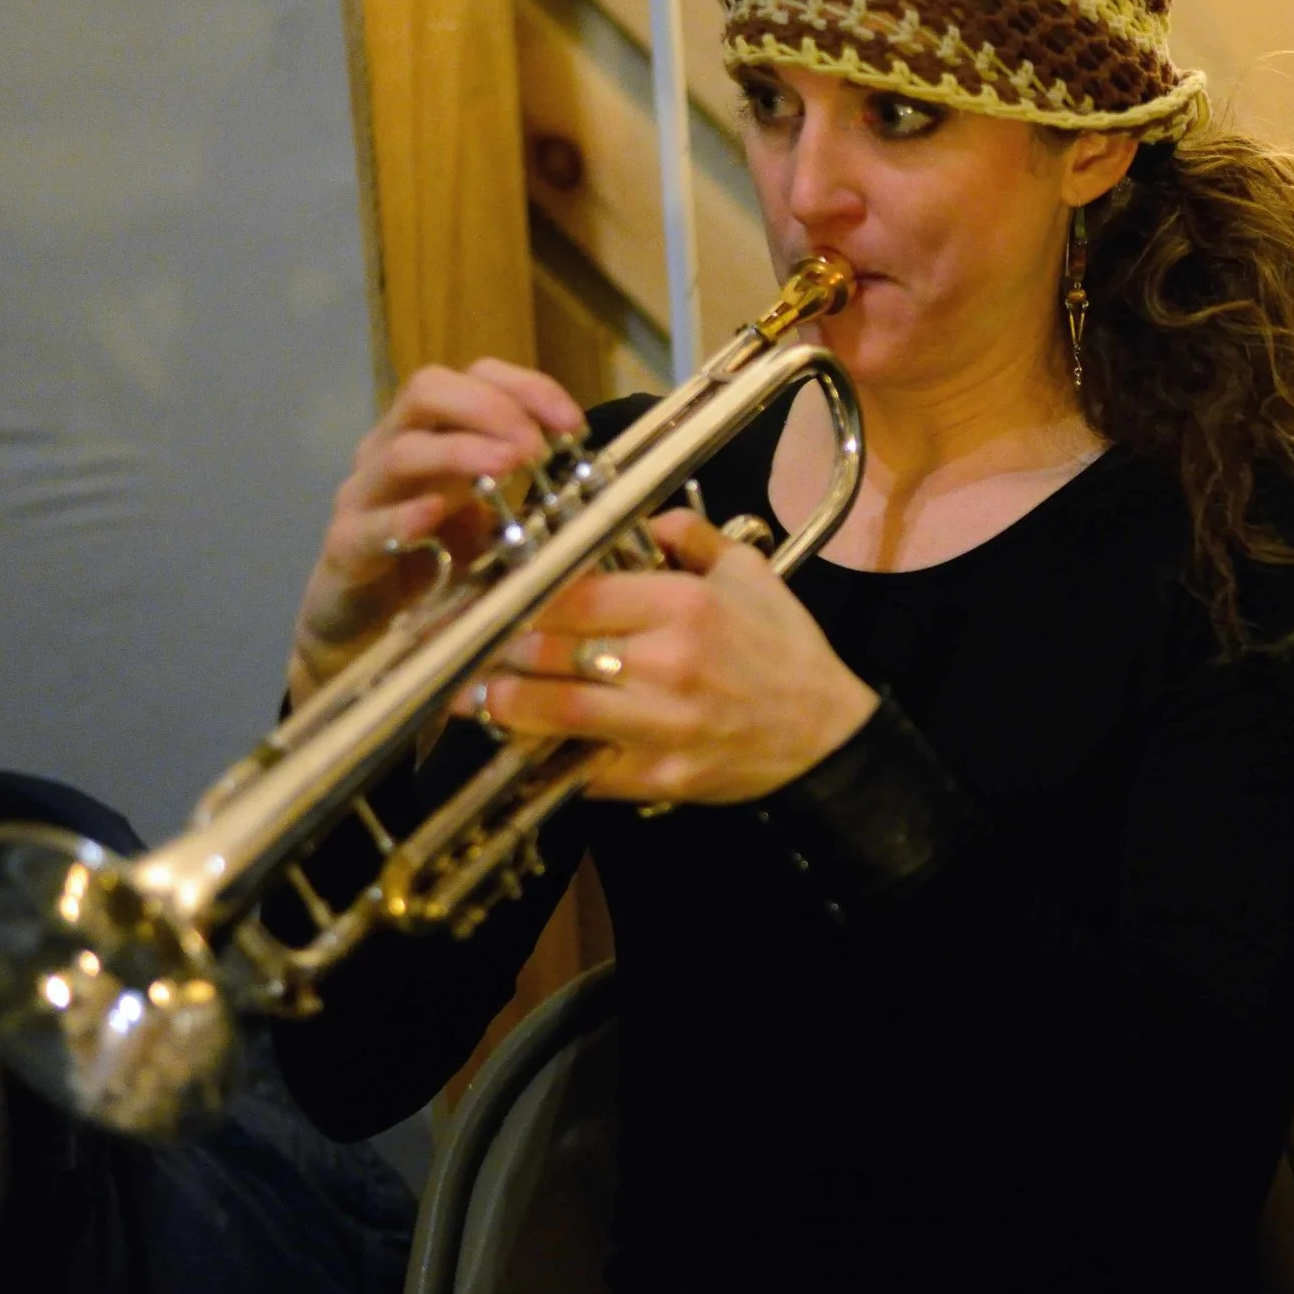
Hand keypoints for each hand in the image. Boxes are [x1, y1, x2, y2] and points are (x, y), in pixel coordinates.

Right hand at [289, 360, 585, 705]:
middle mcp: (395, 450)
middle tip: (535, 445)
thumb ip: (537, 502)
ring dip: (460, 452)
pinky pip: (369, 523)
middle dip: (490, 407)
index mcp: (436, 435)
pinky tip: (435, 517)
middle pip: (429, 389)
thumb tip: (605, 490)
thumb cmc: (440, 569)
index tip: (573, 423)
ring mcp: (366, 495)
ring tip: (507, 465)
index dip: (527, 387)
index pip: (476, 377)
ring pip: (402, 450)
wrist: (370, 631)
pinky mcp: (346, 546)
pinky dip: (404, 516)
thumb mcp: (497, 527)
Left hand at [478, 509, 880, 805]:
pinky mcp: (660, 775)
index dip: (523, 597)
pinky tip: (526, 746)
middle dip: (500, 649)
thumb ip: (694, 539)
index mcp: (683, 605)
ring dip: (507, 704)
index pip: (575, 594)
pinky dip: (550, 758)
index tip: (495, 597)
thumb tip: (647, 517)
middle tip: (467, 645)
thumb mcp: (752, 575)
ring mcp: (662, 724)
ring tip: (477, 695)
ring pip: (556, 711)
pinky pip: (587, 766)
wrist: (827, 734)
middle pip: (552, 651)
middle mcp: (667, 662)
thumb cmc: (787, 650)